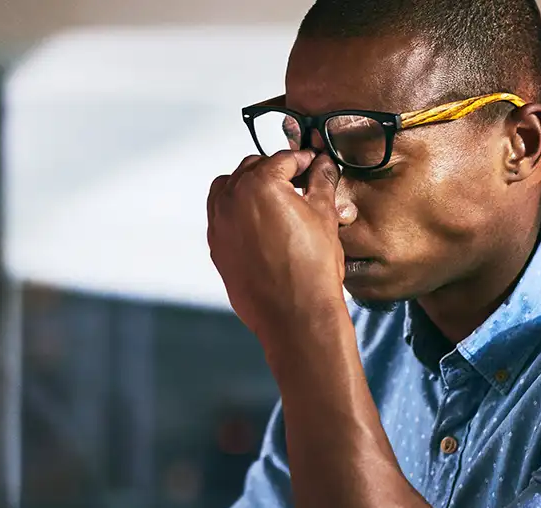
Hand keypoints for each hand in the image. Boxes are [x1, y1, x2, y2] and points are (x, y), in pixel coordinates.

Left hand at [207, 150, 346, 341]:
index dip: (303, 160)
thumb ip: (321, 183)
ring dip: (251, 186)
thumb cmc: (311, 270)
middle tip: (299, 182)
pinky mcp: (216, 246)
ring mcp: (219, 223)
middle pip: (253, 168)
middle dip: (276, 171)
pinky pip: (222, 215)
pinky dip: (237, 211)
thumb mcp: (324, 216)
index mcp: (260, 184)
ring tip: (276, 201)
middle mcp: (232, 199)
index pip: (283, 159)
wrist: (295, 315)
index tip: (313, 165)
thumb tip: (323, 166)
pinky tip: (260, 223)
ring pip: (230, 188)